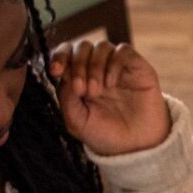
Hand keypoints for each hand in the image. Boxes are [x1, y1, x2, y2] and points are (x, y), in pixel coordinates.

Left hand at [49, 41, 170, 155]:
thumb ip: (66, 98)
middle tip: (81, 90)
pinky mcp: (136, 67)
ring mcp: (117, 66)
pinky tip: (111, 83)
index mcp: (79, 78)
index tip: (55, 71)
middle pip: (81, 46)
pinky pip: (123, 51)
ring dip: (94, 66)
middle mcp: (97, 69)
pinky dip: (113, 64)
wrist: (136, 146)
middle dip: (76, 65)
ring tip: (97, 91)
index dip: (59, 56)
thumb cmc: (106, 135)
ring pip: (101, 46)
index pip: (65, 54)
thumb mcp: (77, 122)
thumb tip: (62, 75)